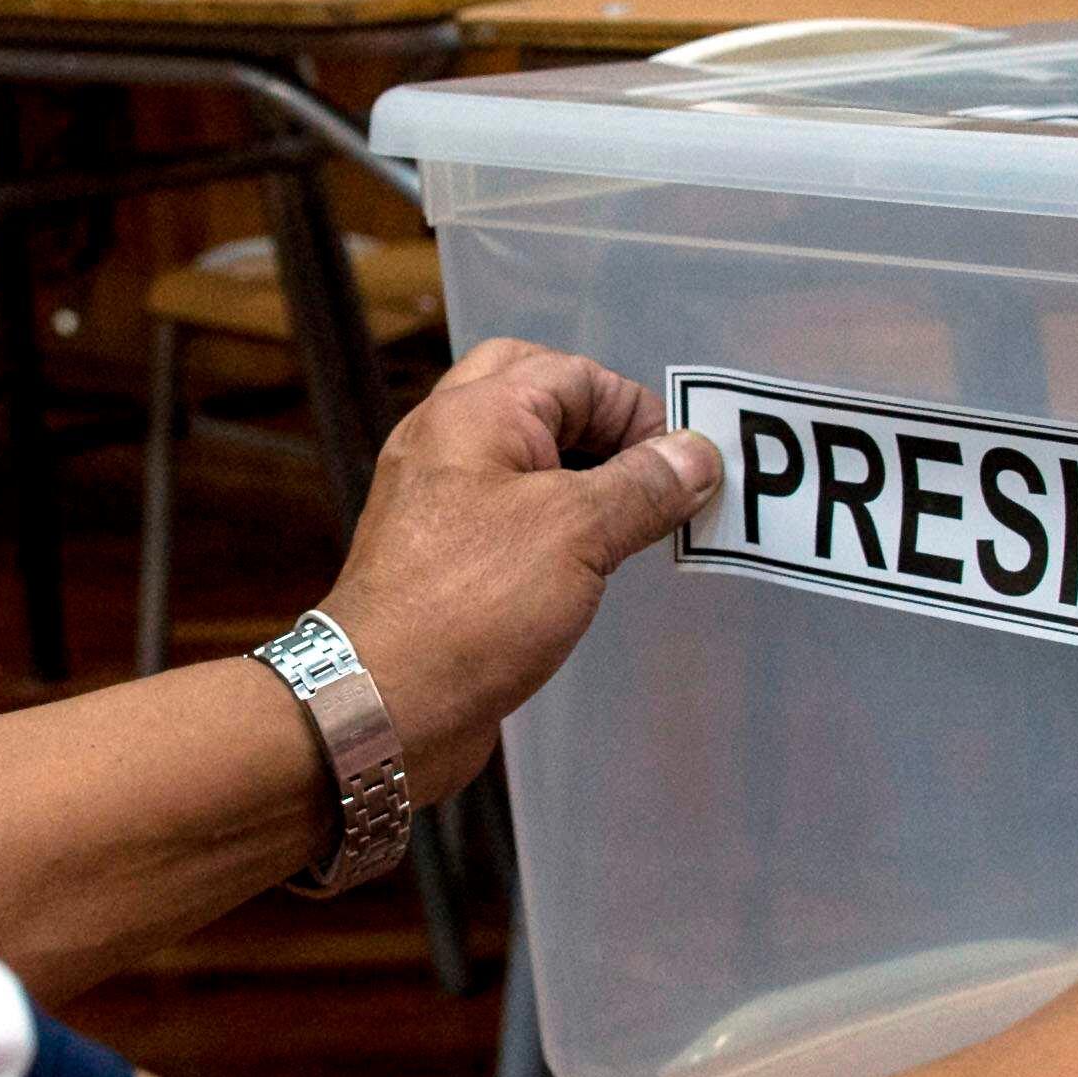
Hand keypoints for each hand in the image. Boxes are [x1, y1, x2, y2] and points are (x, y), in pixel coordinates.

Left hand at [320, 340, 720, 801]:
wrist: (380, 703)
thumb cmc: (472, 606)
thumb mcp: (577, 533)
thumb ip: (642, 486)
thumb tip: (697, 453)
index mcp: (473, 414)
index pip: (573, 373)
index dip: (636, 411)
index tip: (681, 469)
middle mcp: (445, 444)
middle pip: (534, 398)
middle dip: (598, 426)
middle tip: (647, 473)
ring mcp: (435, 502)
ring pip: (518, 459)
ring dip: (576, 478)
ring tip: (629, 522)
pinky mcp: (437, 559)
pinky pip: (504, 516)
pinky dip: (549, 525)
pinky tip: (585, 568)